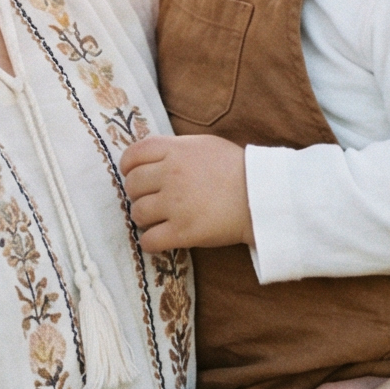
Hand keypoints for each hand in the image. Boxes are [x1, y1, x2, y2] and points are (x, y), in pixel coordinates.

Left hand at [120, 133, 252, 250]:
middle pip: (132, 185)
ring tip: (157, 220)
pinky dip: (150, 242)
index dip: (128, 166)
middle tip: (151, 199)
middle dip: (138, 194)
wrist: (262, 196)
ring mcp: (176, 204)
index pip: (134, 155)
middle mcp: (171, 175)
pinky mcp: (183, 231)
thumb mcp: (205, 145)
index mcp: (176, 150)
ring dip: (144, 218)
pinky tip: (159, 240)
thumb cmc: (237, 169)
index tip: (132, 174)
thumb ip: (177, 149)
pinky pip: (149, 240)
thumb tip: (153, 158)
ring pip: (137, 213)